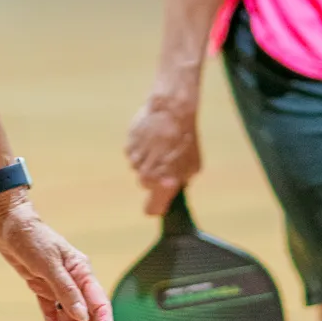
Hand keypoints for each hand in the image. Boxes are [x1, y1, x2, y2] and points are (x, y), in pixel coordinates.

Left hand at [0, 194, 117, 320]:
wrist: (8, 223)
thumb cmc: (32, 238)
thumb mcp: (49, 264)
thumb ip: (66, 291)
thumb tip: (83, 316)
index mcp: (83, 273)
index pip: (100, 307)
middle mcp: (75, 282)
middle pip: (88, 318)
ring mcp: (58, 286)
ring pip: (70, 320)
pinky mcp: (42, 288)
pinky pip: (52, 313)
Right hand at [124, 81, 201, 216]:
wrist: (172, 111)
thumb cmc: (185, 139)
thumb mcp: (193, 165)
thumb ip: (182, 179)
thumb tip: (175, 183)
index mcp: (162, 185)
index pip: (151, 209)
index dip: (156, 206)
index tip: (159, 202)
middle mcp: (146, 176)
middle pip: (146, 184)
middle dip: (155, 176)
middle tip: (167, 162)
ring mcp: (135, 160)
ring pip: (139, 167)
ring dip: (148, 160)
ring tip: (161, 145)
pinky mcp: (129, 145)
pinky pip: (134, 153)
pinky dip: (141, 148)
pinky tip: (152, 137)